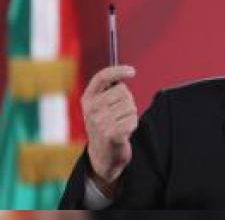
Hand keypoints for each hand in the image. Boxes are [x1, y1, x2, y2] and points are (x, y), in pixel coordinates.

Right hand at [82, 66, 136, 188]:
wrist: (103, 157)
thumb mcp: (99, 107)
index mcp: (88, 100)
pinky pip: (133, 120)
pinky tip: (124, 133)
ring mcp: (100, 122)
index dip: (118, 71)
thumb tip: (125, 72)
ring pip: (130, 106)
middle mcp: (91, 110)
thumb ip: (108, 91)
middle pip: (123, 91)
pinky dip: (133, 125)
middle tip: (120, 114)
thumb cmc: (105, 126)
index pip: (102, 77)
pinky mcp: (111, 134)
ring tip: (121, 124)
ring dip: (131, 115)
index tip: (132, 71)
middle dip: (128, 101)